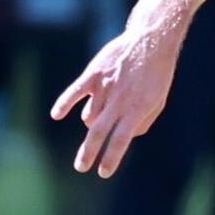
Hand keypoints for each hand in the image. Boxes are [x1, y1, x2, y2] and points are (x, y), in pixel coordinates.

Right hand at [50, 25, 181, 178]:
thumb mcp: (158, 101)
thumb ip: (143, 122)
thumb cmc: (156, 75)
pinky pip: (75, 92)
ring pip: (89, 115)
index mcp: (137, 109)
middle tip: (81, 168)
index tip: (103, 173)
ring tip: (101, 114)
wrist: (150, 41)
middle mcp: (119, 100)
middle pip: (99, 132)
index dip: (110, 158)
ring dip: (92, 122)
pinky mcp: (94, 74)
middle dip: (88, 153)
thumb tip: (127, 137)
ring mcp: (105, 87)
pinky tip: (56, 114)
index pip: (120, 140)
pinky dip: (64, 103)